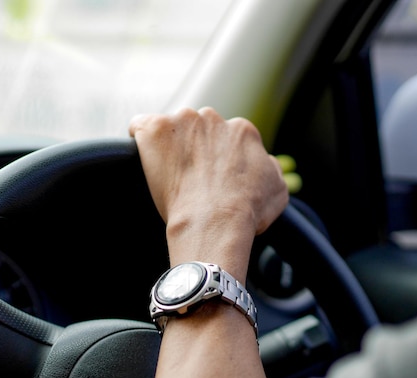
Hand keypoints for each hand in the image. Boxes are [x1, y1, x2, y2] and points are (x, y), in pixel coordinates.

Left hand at [129, 107, 287, 279]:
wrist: (215, 220)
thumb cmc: (246, 212)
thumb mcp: (277, 190)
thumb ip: (269, 168)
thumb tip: (264, 162)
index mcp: (241, 131)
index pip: (224, 136)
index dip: (215, 157)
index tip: (209, 176)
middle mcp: (212, 119)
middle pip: (196, 129)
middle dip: (192, 147)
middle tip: (188, 176)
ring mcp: (182, 122)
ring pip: (170, 127)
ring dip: (168, 145)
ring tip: (166, 173)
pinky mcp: (155, 130)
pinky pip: (139, 126)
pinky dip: (139, 138)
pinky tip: (141, 156)